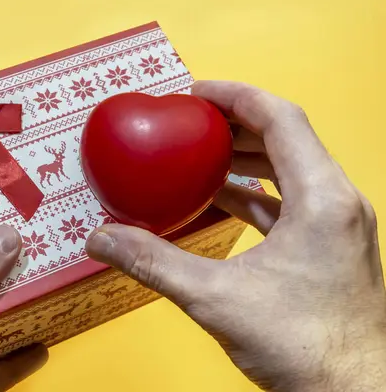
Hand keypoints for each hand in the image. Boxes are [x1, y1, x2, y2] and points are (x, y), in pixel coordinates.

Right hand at [86, 81, 385, 390]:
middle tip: (193, 120)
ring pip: (290, 169)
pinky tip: (220, 200)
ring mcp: (336, 225)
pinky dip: (254, 193)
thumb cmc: (303, 347)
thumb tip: (101, 239)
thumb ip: (153, 263)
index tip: (196, 92)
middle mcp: (337, 202)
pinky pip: (290, 201)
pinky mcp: (328, 247)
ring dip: (246, 157)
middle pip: (286, 138)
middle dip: (236, 124)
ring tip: (202, 155)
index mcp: (321, 199)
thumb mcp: (215, 298)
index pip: (280, 118)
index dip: (235, 96)